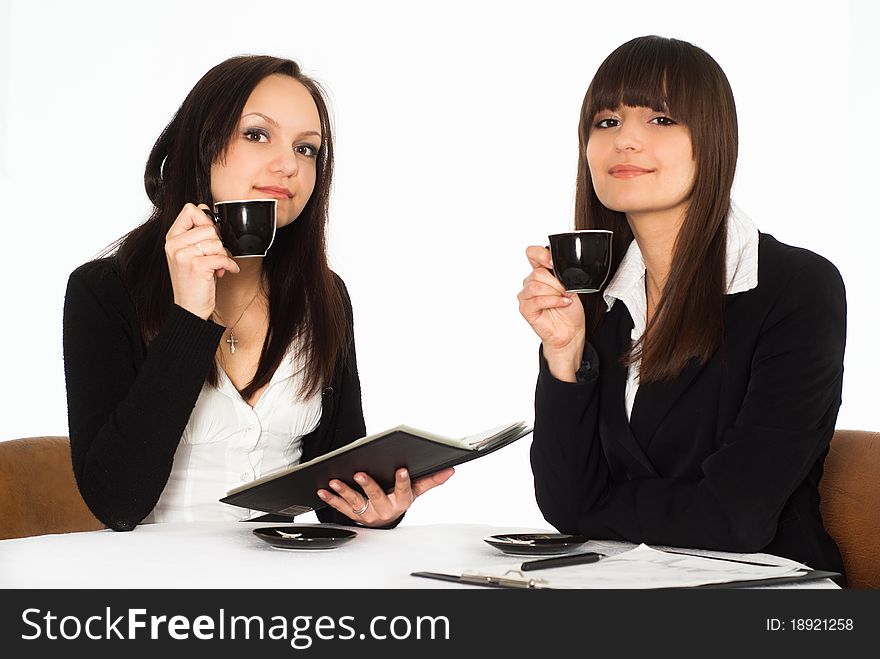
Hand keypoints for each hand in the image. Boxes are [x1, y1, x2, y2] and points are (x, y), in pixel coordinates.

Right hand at [164, 203, 239, 319]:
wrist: (189, 308)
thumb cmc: (194, 281)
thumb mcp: (190, 254)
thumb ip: (195, 233)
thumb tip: (205, 209)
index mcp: (172, 238)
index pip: (190, 210)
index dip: (205, 219)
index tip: (209, 234)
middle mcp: (174, 245)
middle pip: (209, 227)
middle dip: (218, 243)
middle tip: (214, 256)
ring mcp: (183, 255)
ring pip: (217, 242)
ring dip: (223, 256)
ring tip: (216, 267)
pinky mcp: (196, 266)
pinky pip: (222, 257)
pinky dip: (229, 266)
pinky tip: (225, 272)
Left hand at [317, 467, 454, 526]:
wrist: (384, 519)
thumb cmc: (398, 499)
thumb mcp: (415, 491)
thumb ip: (431, 480)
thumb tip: (450, 470)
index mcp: (400, 502)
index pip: (404, 492)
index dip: (403, 481)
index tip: (402, 469)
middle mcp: (384, 509)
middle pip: (376, 496)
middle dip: (368, 485)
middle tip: (361, 473)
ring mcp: (367, 512)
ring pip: (355, 503)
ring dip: (344, 491)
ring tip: (335, 481)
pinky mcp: (353, 514)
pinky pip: (341, 507)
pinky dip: (331, 499)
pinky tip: (323, 490)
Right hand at [517, 245, 585, 381]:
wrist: (571, 331)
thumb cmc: (570, 309)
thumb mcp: (571, 286)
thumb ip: (562, 274)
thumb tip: (559, 267)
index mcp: (541, 272)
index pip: (532, 253)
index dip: (540, 254)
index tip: (553, 262)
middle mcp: (531, 282)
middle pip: (537, 273)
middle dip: (556, 282)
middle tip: (566, 290)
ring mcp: (526, 296)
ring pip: (535, 286)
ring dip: (554, 292)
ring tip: (564, 298)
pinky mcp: (526, 309)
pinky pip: (536, 300)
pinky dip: (552, 301)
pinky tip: (562, 303)